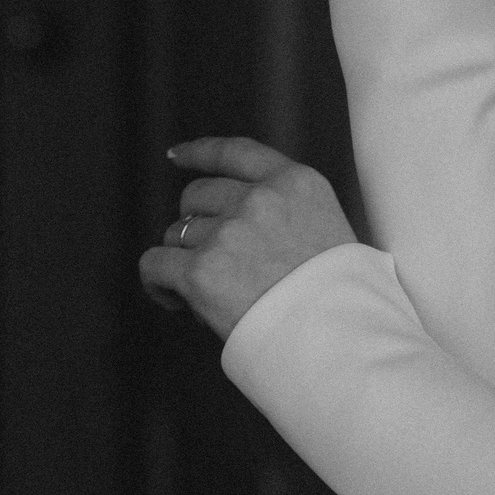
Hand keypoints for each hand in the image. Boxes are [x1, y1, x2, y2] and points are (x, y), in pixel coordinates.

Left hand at [140, 137, 357, 340]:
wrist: (339, 341)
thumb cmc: (339, 298)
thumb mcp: (328, 227)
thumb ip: (286, 209)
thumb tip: (228, 216)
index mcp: (296, 183)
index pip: (235, 152)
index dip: (199, 153)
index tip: (176, 157)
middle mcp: (260, 199)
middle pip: (198, 195)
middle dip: (197, 225)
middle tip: (215, 262)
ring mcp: (228, 233)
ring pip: (177, 233)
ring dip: (186, 260)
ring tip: (211, 294)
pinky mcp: (201, 272)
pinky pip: (154, 264)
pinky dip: (157, 283)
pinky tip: (174, 300)